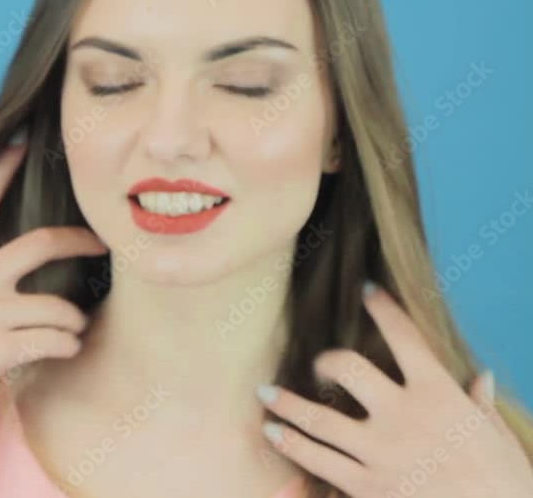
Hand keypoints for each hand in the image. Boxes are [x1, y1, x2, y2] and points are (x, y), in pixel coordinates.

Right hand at [0, 143, 107, 423]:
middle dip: (79, 240)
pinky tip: (67, 348)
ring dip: (74, 317)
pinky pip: (52, 342)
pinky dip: (66, 345)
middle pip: (44, 243)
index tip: (22, 146)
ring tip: (75, 326)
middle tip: (99, 243)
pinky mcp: (0, 350)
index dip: (3, 167)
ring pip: (58, 306)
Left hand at [256, 282, 532, 497]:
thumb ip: (480, 406)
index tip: (367, 289)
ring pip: (318, 419)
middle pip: (348, 369)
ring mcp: (381, 453)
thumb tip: (480, 379)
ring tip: (264, 393)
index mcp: (439, 396)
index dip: (384, 309)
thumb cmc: (504, 484)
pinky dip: (291, 444)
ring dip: (286, 403)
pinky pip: (318, 461)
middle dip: (326, 360)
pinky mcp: (368, 487)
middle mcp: (404, 417)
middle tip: (317, 362)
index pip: (405, 338)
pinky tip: (274, 433)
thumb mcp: (498, 438)